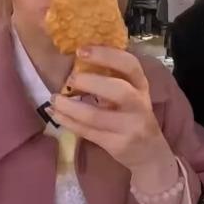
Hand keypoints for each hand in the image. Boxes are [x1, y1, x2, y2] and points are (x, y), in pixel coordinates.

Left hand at [49, 47, 177, 189]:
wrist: (150, 153)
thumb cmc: (134, 116)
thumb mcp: (132, 93)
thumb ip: (112, 78)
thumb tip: (77, 60)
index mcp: (141, 85)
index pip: (130, 65)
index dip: (106, 55)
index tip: (81, 50)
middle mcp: (139, 104)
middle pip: (118, 90)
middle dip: (90, 82)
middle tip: (70, 79)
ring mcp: (129, 126)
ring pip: (96, 116)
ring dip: (70, 107)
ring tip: (54, 99)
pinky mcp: (117, 144)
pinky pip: (88, 132)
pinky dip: (68, 121)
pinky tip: (56, 114)